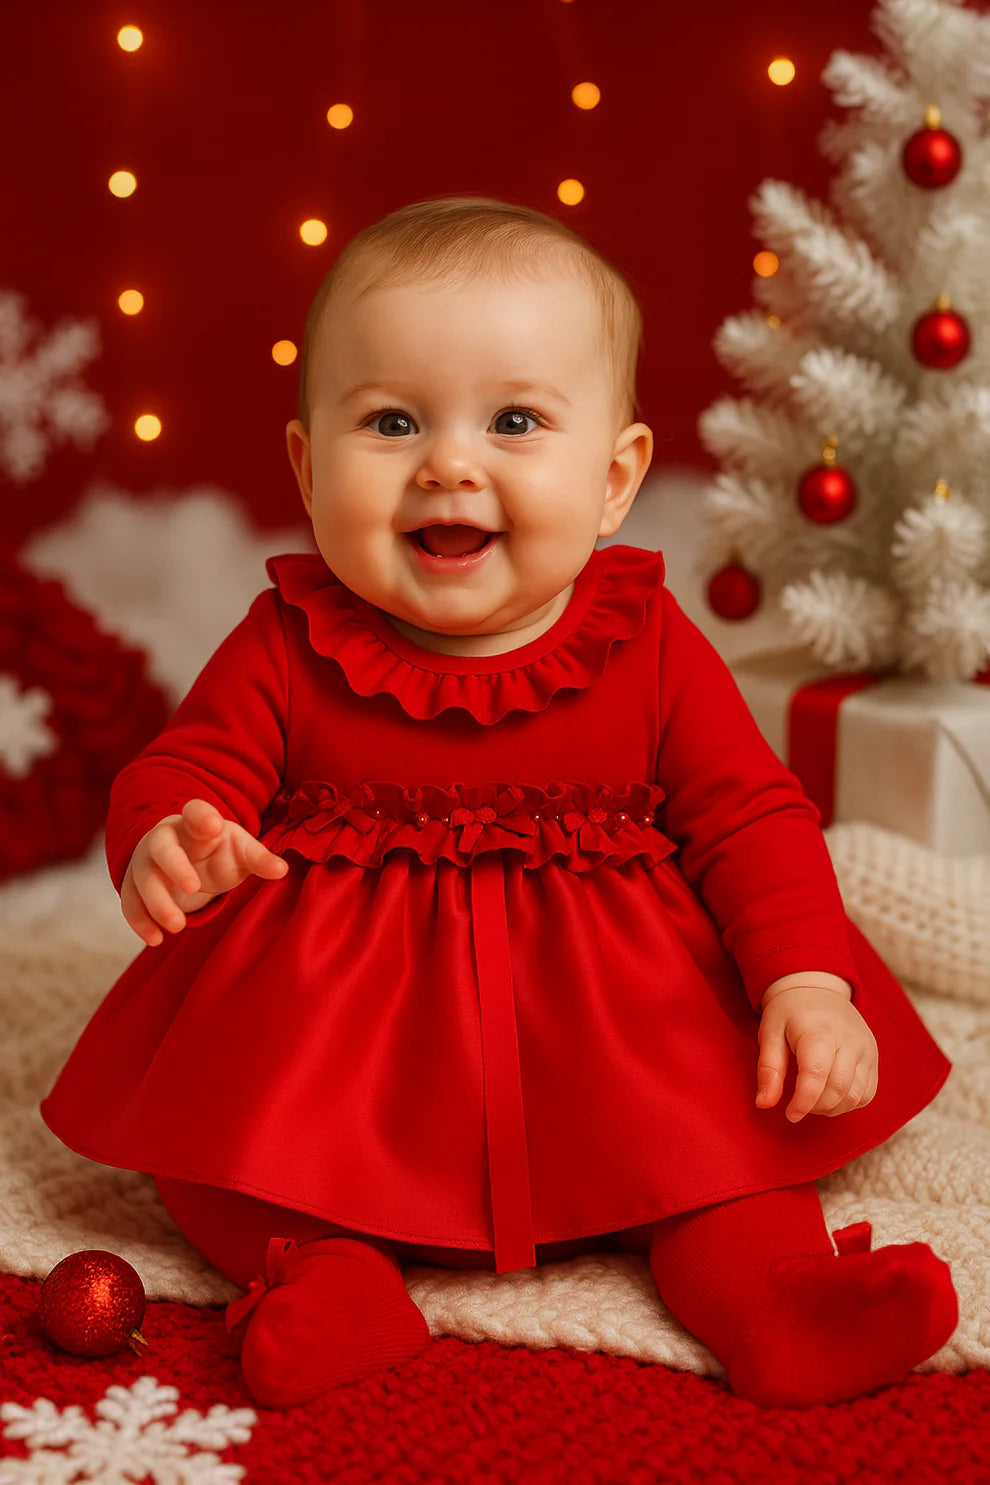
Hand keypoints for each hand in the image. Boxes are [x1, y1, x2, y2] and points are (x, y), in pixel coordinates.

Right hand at [121, 798, 288, 946]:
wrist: (189, 858)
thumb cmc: (218, 851)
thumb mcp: (240, 851)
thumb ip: (259, 859)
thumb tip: (281, 870)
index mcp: (196, 823)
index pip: (195, 812)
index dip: (202, 817)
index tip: (214, 826)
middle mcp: (165, 838)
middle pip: (161, 847)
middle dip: (175, 866)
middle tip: (193, 889)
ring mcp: (146, 860)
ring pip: (142, 878)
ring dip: (157, 902)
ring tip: (177, 926)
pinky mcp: (134, 884)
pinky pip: (130, 901)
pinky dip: (140, 920)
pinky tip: (155, 939)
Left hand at [756, 986, 878, 1122]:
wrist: (817, 990)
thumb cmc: (789, 1012)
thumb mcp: (769, 1033)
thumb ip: (768, 1069)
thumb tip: (763, 1104)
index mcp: (819, 1031)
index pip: (816, 1075)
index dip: (803, 1102)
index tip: (790, 1114)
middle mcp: (849, 1040)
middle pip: (838, 1089)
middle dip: (816, 1106)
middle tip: (798, 1104)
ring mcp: (866, 1049)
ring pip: (856, 1095)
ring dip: (832, 1107)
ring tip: (812, 1098)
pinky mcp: (874, 1057)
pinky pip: (867, 1093)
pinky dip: (848, 1103)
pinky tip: (830, 1094)